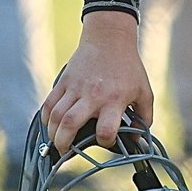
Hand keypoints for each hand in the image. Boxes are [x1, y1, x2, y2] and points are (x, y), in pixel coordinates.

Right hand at [41, 10, 152, 153]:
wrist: (109, 38)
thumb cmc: (129, 67)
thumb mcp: (144, 91)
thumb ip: (145, 116)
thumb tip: (139, 140)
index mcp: (114, 99)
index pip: (105, 130)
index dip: (105, 141)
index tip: (105, 140)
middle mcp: (93, 95)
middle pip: (70, 124)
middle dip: (64, 143)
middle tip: (65, 152)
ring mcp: (75, 88)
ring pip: (55, 115)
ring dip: (52, 133)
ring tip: (57, 142)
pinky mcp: (64, 81)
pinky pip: (48, 103)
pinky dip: (46, 118)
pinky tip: (50, 125)